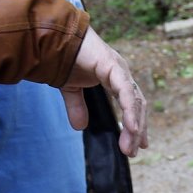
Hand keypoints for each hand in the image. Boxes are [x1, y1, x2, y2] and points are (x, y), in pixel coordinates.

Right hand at [60, 27, 148, 156]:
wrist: (53, 40)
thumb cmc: (64, 58)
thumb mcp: (71, 89)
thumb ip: (77, 107)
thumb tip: (80, 127)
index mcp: (114, 76)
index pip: (131, 103)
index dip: (136, 122)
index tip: (138, 144)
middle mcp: (121, 72)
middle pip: (136, 104)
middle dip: (136, 129)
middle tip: (133, 151)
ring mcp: (118, 68)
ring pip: (134, 101)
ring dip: (134, 125)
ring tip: (132, 147)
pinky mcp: (112, 66)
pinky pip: (125, 91)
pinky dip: (129, 109)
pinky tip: (132, 127)